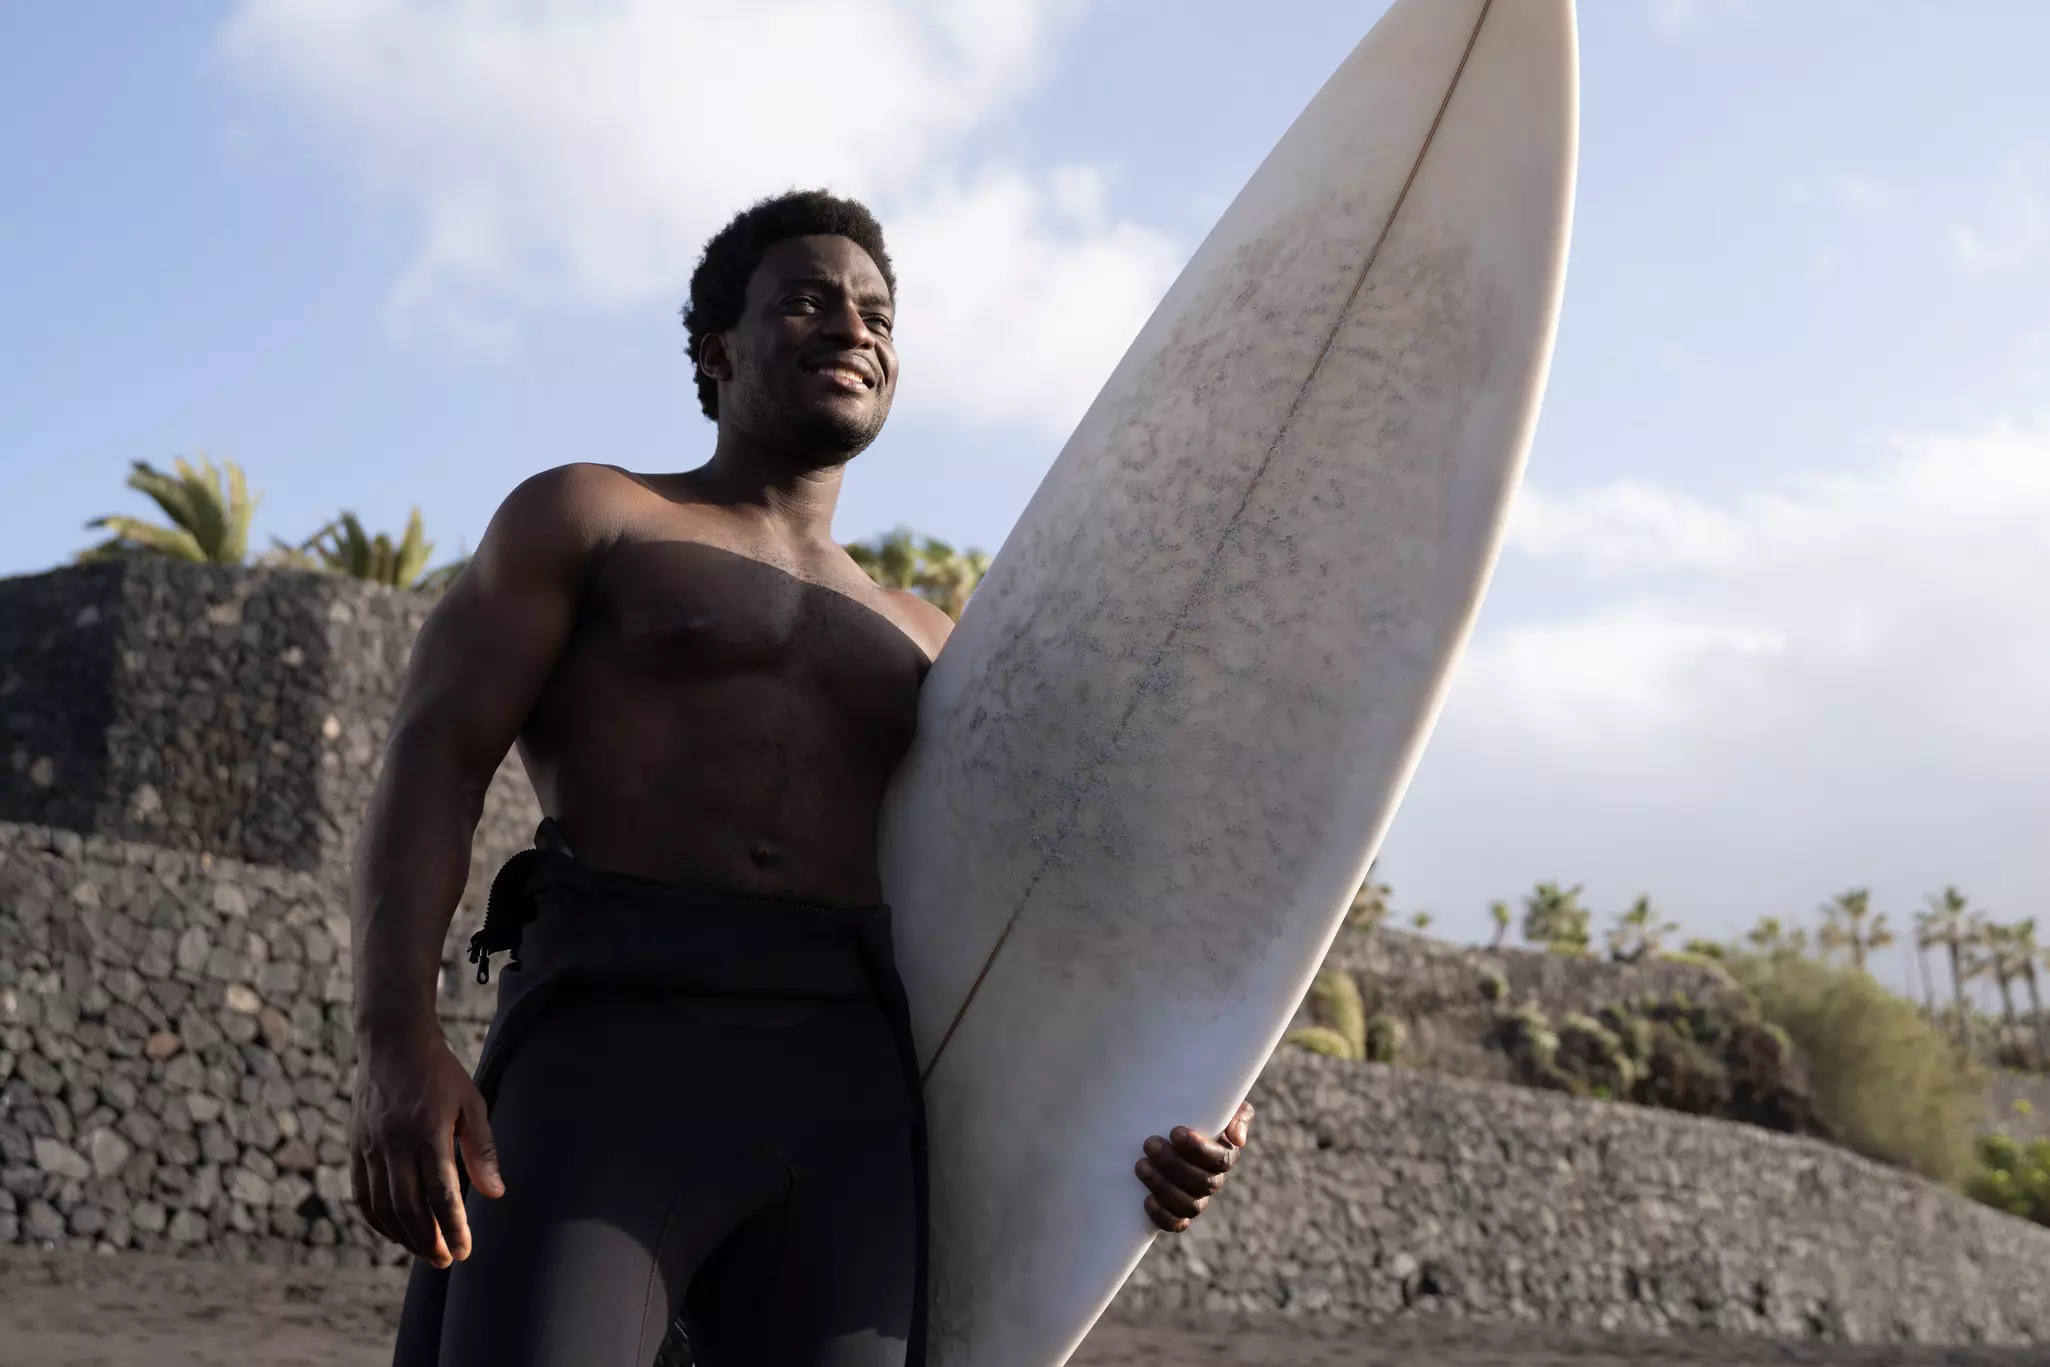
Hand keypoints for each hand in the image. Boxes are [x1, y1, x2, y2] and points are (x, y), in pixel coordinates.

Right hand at [350, 1028, 503, 1267]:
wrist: (391, 1042)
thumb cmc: (440, 1072)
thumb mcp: (471, 1102)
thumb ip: (482, 1149)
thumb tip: (495, 1193)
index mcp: (426, 1133)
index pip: (440, 1193)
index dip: (453, 1227)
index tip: (464, 1251)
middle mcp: (393, 1144)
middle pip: (408, 1208)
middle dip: (427, 1241)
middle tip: (444, 1261)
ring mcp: (369, 1148)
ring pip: (381, 1207)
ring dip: (402, 1236)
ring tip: (424, 1251)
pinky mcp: (355, 1148)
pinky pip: (362, 1195)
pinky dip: (377, 1220)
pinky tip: (395, 1231)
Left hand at [1134, 1101, 1252, 1232]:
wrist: (1166, 1127)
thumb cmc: (1196, 1112)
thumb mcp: (1221, 1105)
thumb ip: (1237, 1114)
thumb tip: (1236, 1138)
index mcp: (1225, 1155)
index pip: (1221, 1160)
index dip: (1199, 1150)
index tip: (1175, 1132)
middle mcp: (1213, 1181)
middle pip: (1202, 1183)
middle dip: (1173, 1165)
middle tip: (1150, 1144)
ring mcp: (1195, 1198)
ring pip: (1189, 1205)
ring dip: (1164, 1187)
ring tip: (1141, 1166)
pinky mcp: (1176, 1210)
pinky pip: (1176, 1223)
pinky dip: (1164, 1216)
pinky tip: (1147, 1200)